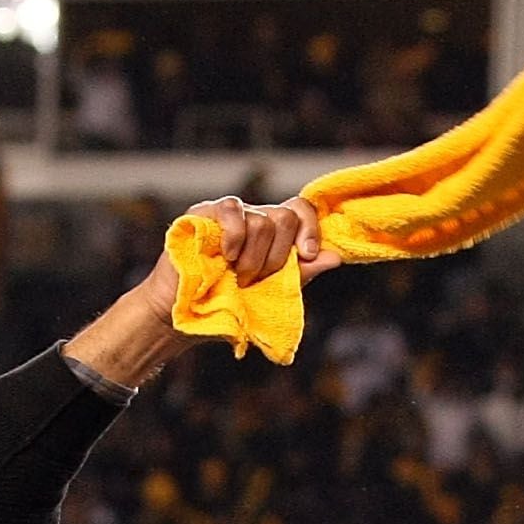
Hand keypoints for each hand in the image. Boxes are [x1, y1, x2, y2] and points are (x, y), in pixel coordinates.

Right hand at [83, 194, 342, 385]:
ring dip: (253, 259)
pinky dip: (235, 240)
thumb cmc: (230, 305)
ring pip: (262, 220)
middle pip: (286, 216)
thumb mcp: (274, 292)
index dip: (310, 228)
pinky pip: (233, 212)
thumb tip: (335, 257)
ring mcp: (230, 213)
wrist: (188, 314)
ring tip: (238, 278)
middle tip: (258, 280)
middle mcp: (255, 217)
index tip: (308, 254)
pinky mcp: (204, 213)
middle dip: (278, 257)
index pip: (302, 209)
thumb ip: (303, 273)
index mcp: (275, 233)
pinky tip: (225, 258)